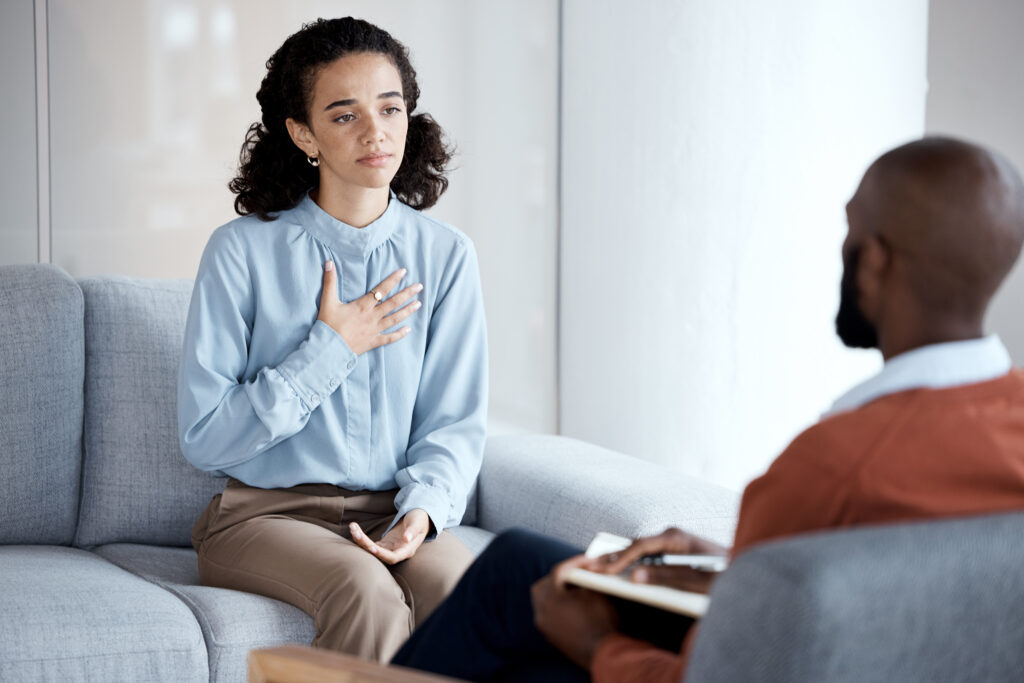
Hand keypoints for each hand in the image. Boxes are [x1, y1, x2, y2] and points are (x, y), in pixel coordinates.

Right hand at [317, 262, 422, 355]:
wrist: (329, 348)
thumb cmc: (328, 325)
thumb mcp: (328, 301)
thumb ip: (330, 281)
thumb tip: (328, 262)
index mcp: (363, 306)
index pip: (381, 289)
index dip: (393, 280)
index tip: (403, 271)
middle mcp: (372, 317)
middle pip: (393, 303)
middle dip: (407, 294)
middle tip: (419, 286)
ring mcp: (374, 330)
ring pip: (395, 319)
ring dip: (407, 311)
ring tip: (419, 304)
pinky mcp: (373, 342)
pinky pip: (389, 338)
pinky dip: (400, 334)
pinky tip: (409, 330)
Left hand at [349, 509, 430, 564]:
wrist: (420, 518)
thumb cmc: (420, 519)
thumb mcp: (418, 522)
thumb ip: (413, 530)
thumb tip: (407, 538)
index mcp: (407, 550)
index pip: (392, 557)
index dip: (381, 554)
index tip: (371, 546)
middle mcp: (397, 552)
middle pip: (379, 554)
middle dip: (365, 544)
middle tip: (355, 531)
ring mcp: (390, 548)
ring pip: (373, 549)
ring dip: (361, 540)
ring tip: (353, 528)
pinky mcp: (385, 544)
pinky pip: (372, 544)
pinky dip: (363, 538)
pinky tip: (355, 531)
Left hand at [532, 561, 618, 669]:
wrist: (604, 654)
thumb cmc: (601, 622)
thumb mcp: (596, 593)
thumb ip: (586, 578)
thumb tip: (585, 570)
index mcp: (550, 598)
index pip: (558, 571)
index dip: (574, 562)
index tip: (586, 560)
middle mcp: (542, 612)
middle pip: (542, 586)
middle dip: (557, 578)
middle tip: (574, 574)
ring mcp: (544, 627)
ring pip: (542, 602)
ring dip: (555, 593)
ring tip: (573, 590)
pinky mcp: (551, 637)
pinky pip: (548, 616)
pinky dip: (557, 608)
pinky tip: (572, 607)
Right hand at [581, 527, 727, 594]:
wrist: (747, 570)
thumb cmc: (727, 577)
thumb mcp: (698, 583)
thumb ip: (666, 579)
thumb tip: (634, 577)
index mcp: (678, 538)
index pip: (641, 545)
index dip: (621, 558)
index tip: (605, 571)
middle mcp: (674, 535)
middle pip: (636, 545)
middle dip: (613, 556)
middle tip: (588, 567)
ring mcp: (674, 541)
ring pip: (640, 549)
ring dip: (620, 559)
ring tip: (597, 569)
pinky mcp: (675, 550)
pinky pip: (648, 554)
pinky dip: (632, 561)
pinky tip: (619, 570)